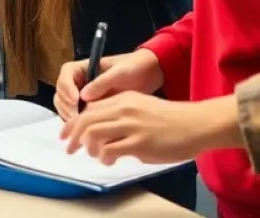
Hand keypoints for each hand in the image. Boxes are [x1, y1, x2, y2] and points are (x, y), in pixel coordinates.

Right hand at [55, 49, 164, 121]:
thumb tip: (83, 96)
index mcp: (85, 67)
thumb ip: (101, 82)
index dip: (67, 87)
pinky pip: (78, 115)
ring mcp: (85, 94)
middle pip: (62, 90)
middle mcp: (81, 80)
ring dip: (69, 115)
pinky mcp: (91, 108)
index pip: (66, 73)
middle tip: (76, 119)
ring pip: (67, 104)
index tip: (76, 100)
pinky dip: (78, 124)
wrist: (148, 74)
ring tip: (81, 127)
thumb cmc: (133, 68)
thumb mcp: (119, 73)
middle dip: (66, 105)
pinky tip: (87, 133)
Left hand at [62, 94, 241, 165]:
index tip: (65, 133)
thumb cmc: (170, 120)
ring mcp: (131, 125)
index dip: (73, 122)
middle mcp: (123, 109)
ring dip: (88, 147)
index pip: (89, 109)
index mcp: (122, 99)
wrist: (194, 123)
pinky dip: (104, 157)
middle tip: (68, 148)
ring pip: (95, 134)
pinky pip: (111, 150)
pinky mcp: (140, 142)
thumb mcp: (141, 108)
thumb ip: (121, 116)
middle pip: (86, 120)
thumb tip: (104, 132)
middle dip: (72, 135)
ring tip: (92, 154)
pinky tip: (108, 160)